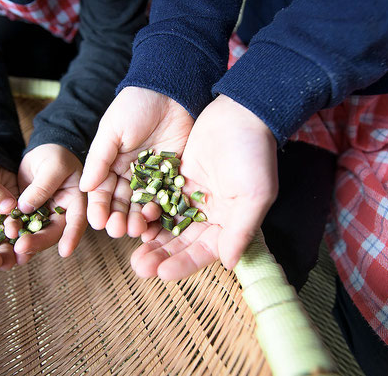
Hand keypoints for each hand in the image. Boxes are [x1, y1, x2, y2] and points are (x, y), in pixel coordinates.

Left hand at [16, 143, 86, 257]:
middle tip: (22, 247)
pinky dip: (14, 233)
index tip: (65, 252)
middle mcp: (63, 213)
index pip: (77, 220)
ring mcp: (46, 216)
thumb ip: (43, 186)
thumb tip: (26, 208)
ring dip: (25, 241)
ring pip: (37, 233)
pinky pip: (23, 227)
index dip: (72, 236)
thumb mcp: (53, 165)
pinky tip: (4, 240)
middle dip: (39, 242)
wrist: (42, 152)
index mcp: (76, 201)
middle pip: (54, 232)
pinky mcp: (30, 216)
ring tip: (11, 247)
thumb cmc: (55, 155)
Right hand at [79, 87, 193, 237]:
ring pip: (144, 203)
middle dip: (119, 218)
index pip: (102, 191)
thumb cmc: (135, 105)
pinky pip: (167, 195)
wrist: (170, 90)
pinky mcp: (174, 173)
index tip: (98, 222)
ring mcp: (153, 175)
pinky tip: (158, 221)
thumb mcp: (112, 130)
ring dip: (139, 218)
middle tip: (118, 231)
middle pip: (123, 202)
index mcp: (111, 163)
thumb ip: (99, 158)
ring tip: (138, 230)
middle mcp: (131, 173)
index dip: (99, 207)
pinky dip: (163, 209)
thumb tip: (84, 186)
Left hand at [131, 95, 278, 279]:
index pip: (205, 251)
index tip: (162, 274)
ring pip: (169, 223)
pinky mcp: (180, 177)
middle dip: (162, 255)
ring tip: (133, 250)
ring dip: (152, 238)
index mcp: (231, 221)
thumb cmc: (254, 154)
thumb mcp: (254, 195)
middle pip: (183, 241)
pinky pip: (161, 199)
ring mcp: (194, 195)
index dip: (184, 264)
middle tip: (138, 267)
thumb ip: (241, 230)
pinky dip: (149, 211)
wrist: (240, 112)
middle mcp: (212, 213)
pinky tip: (134, 220)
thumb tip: (230, 263)